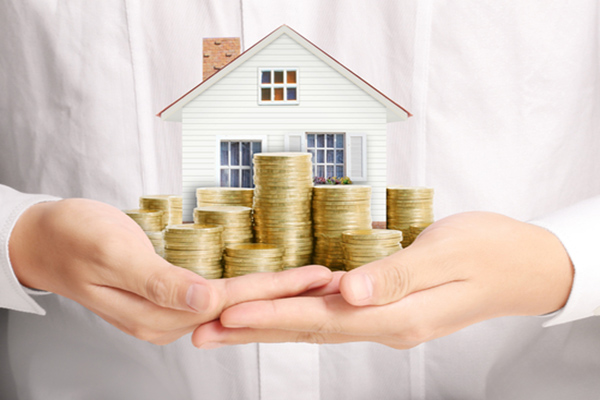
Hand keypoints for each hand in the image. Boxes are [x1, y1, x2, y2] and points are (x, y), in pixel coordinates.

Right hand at [9, 199, 331, 344]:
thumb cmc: (74, 238)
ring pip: (235, 302)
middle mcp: (169, 318)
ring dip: (275, 291)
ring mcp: (169, 310)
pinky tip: (271, 280)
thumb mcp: (113, 253)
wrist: (47, 237)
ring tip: (313, 282)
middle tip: (331, 280)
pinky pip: (219, 293)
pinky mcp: (170, 295)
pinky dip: (251, 285)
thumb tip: (205, 303)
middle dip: (288, 293)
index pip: (231, 302)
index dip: (276, 289)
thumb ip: (159, 282)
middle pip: (241, 305)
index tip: (315, 278)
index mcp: (158, 313)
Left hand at [192, 212, 573, 348]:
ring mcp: (388, 320)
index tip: (231, 314)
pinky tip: (282, 310)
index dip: (274, 315)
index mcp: (398, 314)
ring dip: (271, 324)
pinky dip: (301, 313)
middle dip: (256, 329)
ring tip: (229, 326)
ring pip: (317, 324)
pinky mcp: (389, 308)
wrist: (523, 265)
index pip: (322, 318)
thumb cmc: (490, 252)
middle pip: (309, 329)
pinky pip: (335, 314)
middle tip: (206, 332)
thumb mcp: (447, 254)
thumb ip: (395, 276)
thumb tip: (348, 293)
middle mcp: (387, 325)